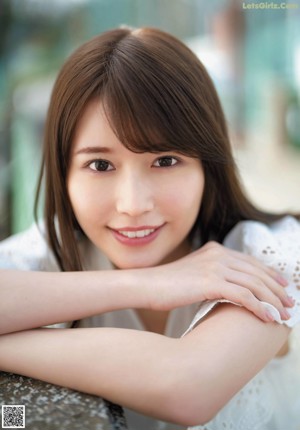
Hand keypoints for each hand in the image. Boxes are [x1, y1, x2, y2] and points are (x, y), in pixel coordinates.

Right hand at [148, 241, 292, 321]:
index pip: (250, 262)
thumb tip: (229, 288)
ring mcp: (214, 266)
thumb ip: (212, 274)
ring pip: (254, 284)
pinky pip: (243, 295)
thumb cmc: (166, 285)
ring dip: (272, 300)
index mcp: (215, 250)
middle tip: (289, 303)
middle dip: (276, 289)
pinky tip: (266, 318)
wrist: (145, 285)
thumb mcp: (193, 274)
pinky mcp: (210, 281)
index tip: (283, 287)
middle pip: (256, 272)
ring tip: (283, 314)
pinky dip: (258, 307)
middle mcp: (218, 254)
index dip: (270, 274)